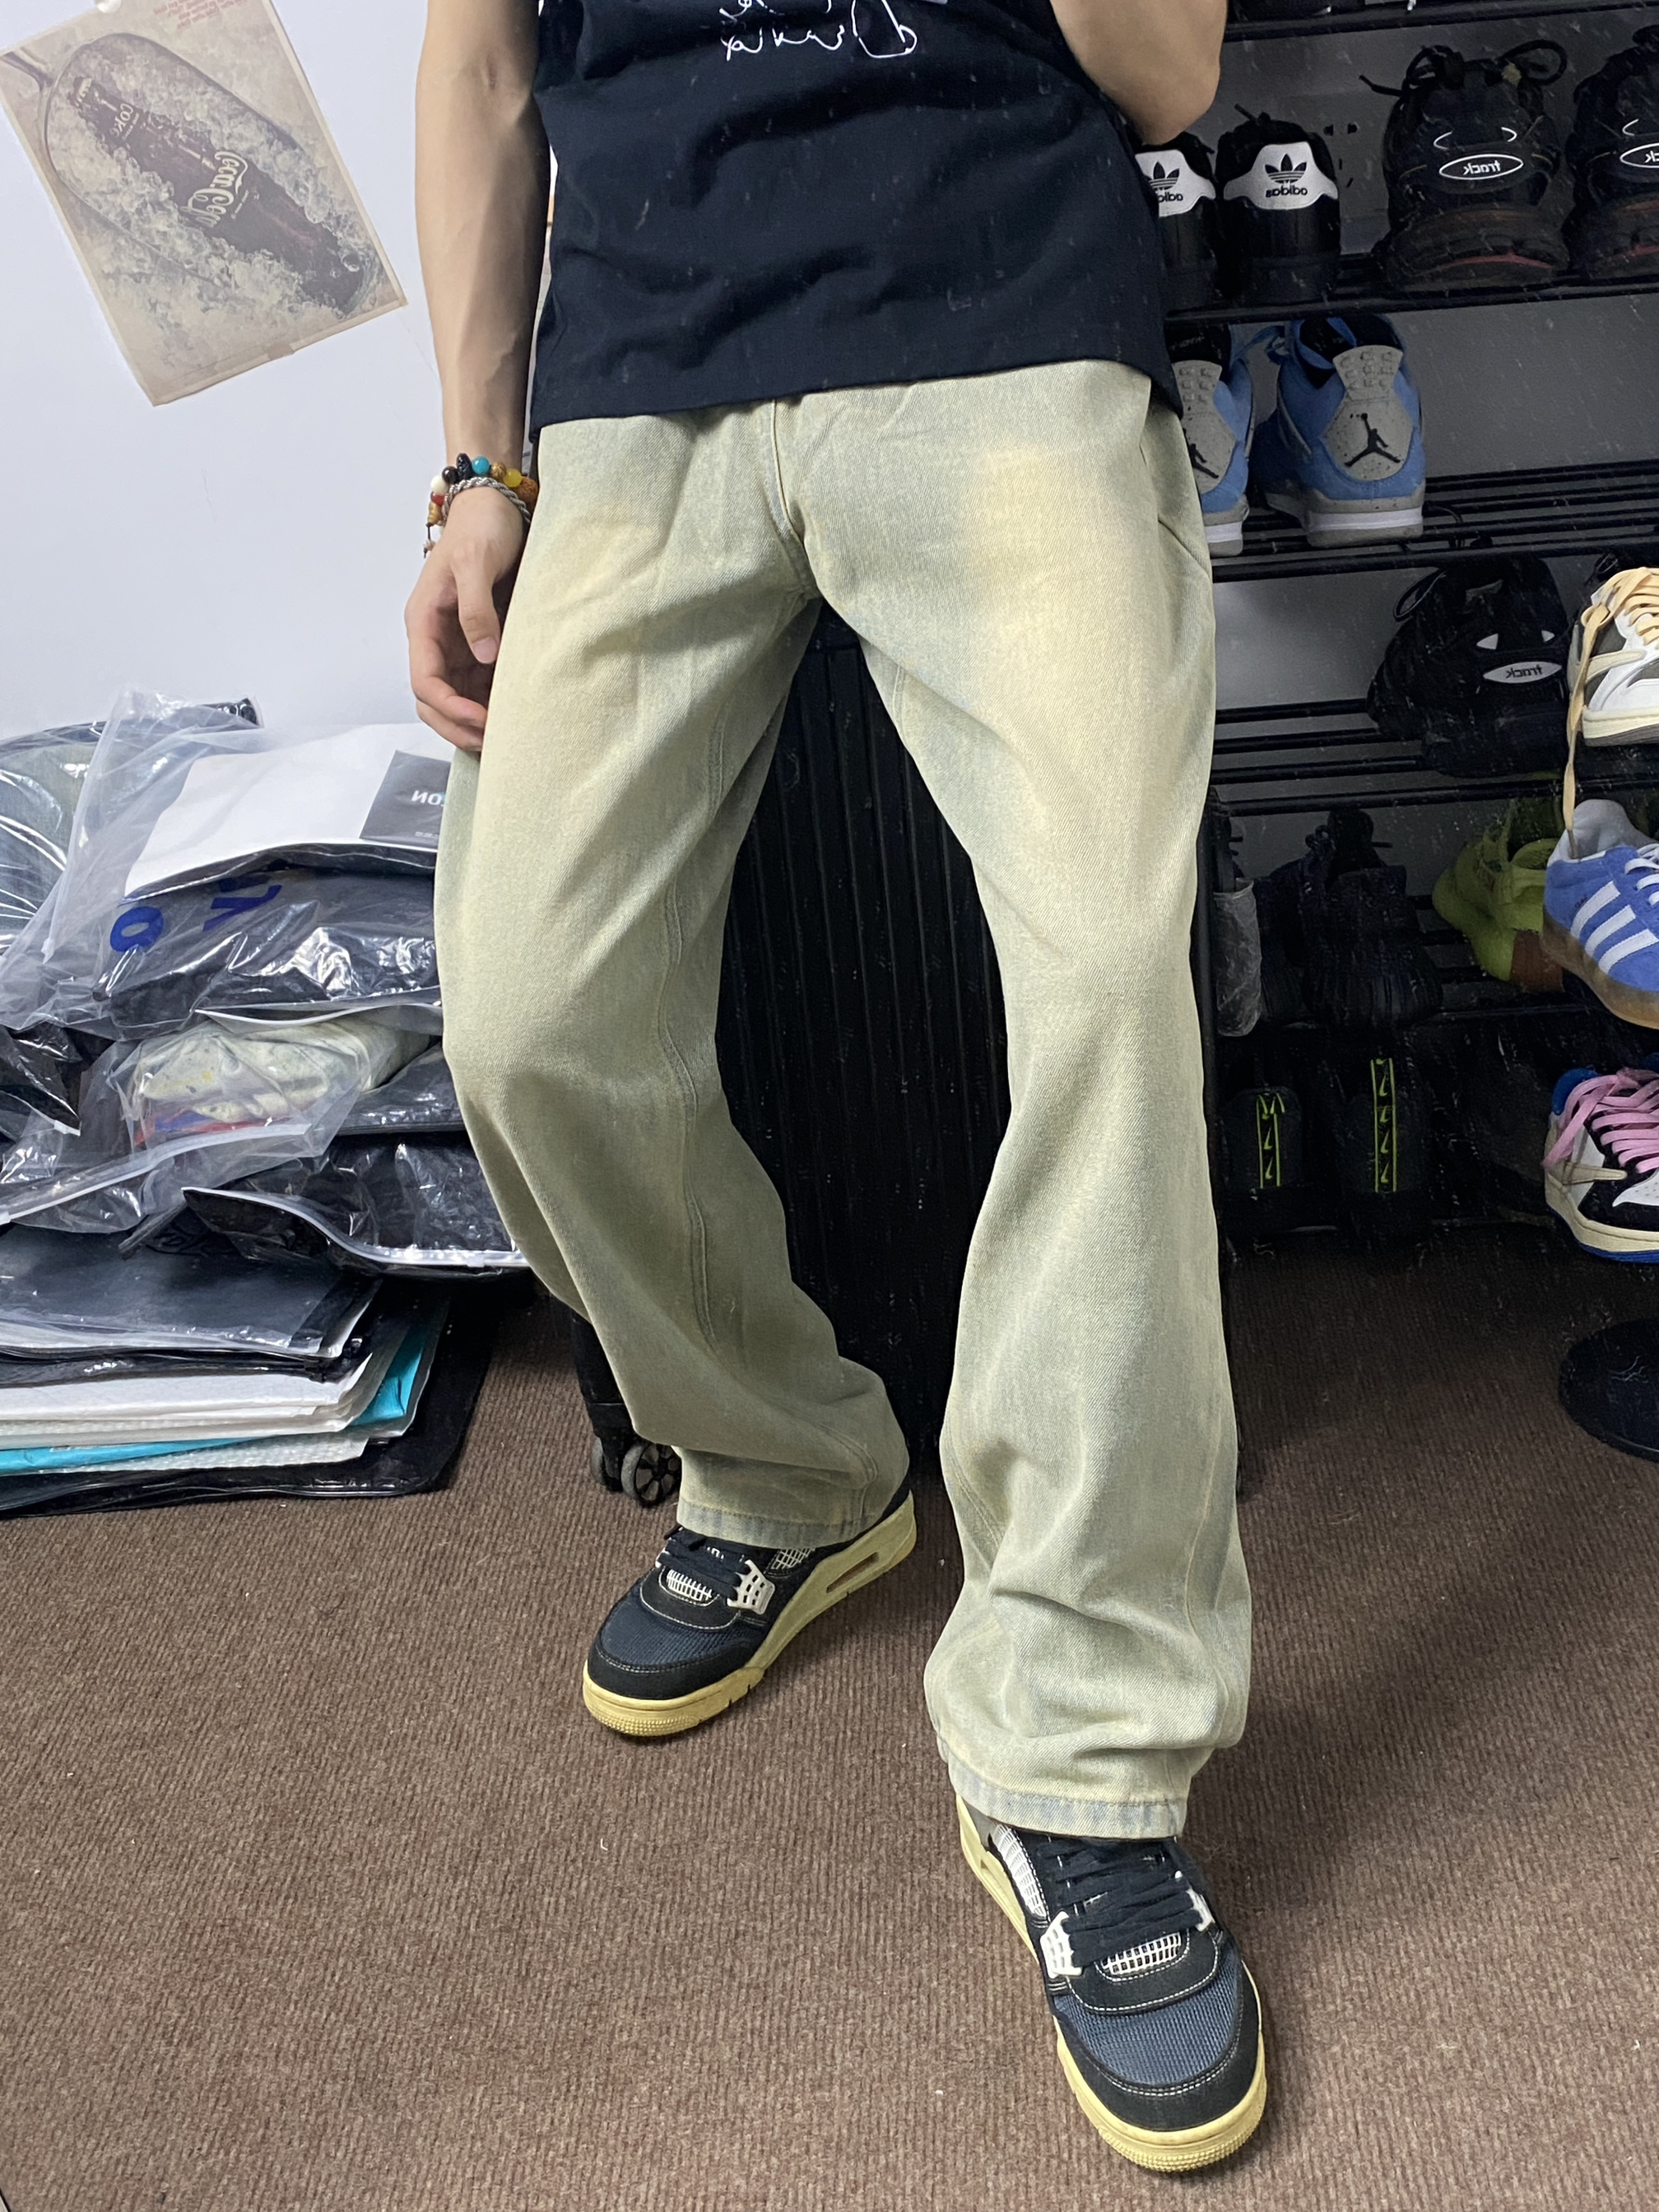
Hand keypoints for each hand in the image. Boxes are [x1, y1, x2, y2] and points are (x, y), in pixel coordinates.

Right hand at [405, 487, 528, 751]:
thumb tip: (483, 656)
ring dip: (475, 719)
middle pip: (433, 699)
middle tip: (493, 741)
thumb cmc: (481, 527)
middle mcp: (435, 638)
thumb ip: (476, 610)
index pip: (424, 681)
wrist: (496, 506)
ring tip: (507, 733)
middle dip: (458, 725)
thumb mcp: (476, 564)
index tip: (479, 720)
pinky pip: (479, 683)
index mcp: (424, 622)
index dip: (448, 707)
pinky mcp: (478, 642)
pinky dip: (491, 701)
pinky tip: (514, 710)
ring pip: (456, 697)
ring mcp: (456, 643)